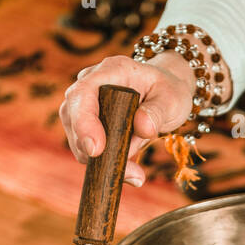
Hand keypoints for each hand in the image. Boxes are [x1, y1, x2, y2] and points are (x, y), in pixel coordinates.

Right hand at [59, 52, 196, 185]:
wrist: (164, 95)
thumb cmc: (168, 92)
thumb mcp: (172, 99)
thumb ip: (158, 111)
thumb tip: (143, 127)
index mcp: (110, 70)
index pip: (83, 93)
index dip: (83, 122)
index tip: (96, 149)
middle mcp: (91, 84)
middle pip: (72, 117)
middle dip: (90, 147)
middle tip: (123, 171)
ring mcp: (86, 105)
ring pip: (77, 137)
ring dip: (100, 161)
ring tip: (135, 174)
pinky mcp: (87, 125)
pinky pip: (88, 148)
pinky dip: (105, 164)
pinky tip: (130, 173)